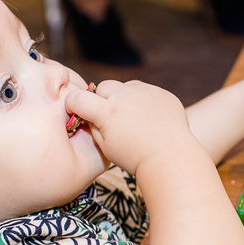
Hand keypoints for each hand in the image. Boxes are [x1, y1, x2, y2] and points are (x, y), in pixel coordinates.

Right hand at [66, 80, 192, 174]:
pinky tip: (150, 119)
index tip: (78, 112)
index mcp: (107, 111)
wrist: (170, 157)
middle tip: (111, 118)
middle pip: (103, 87)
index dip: (73, 104)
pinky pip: (147, 91)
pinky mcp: (161, 93)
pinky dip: (145, 101)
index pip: (78, 98)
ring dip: (125, 98)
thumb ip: (93, 127)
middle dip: (102, 99)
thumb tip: (88, 116)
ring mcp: (145, 92)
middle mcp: (125, 96)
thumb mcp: (106, 147)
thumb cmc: (135, 157)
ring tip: (134, 119)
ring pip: (126, 87)